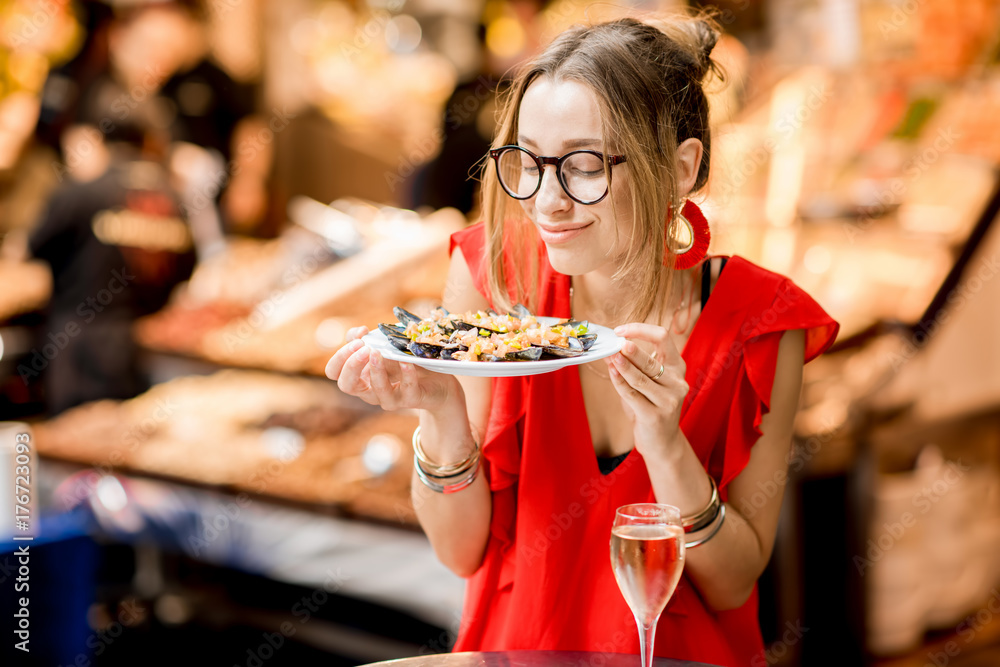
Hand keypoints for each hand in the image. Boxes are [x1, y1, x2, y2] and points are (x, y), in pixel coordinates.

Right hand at [325, 326, 460, 413]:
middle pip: (346, 385)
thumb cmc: (404, 361)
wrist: (436, 380)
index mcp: (359, 377)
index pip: (334, 373)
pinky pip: (405, 390)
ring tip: (378, 353)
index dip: (339, 358)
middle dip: (351, 365)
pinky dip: (406, 375)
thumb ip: (366, 339)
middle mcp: (369, 391)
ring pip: (375, 391)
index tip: (356, 341)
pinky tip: (406, 362)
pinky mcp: (410, 400)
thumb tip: (358, 332)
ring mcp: (389, 398)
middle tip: (364, 348)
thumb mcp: (383, 347)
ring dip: (375, 371)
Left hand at [606, 322, 689, 458]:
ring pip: (641, 378)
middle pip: (651, 360)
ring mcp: (669, 400)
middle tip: (615, 343)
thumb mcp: (646, 383)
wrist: (662, 442)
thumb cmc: (651, 406)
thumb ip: (633, 366)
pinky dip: (619, 382)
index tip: (621, 331)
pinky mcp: (656, 416)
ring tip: (609, 356)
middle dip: (631, 351)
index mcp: (677, 367)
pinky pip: (633, 395)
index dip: (641, 330)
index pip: (663, 337)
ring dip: (622, 366)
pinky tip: (611, 372)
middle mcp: (677, 382)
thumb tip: (611, 348)